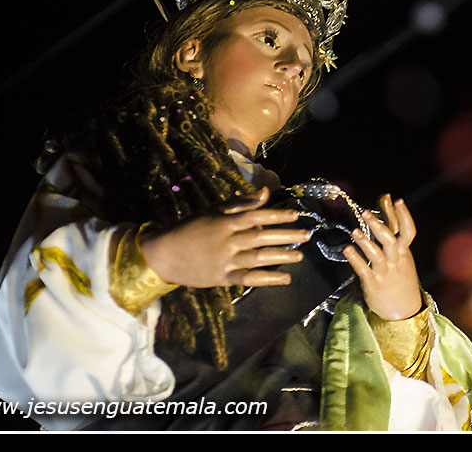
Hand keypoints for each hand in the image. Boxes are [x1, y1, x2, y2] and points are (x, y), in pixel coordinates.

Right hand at [140, 187, 309, 287]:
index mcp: (224, 222)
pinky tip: (285, 278)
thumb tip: (265, 193)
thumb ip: (241, 203)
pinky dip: (268, 279)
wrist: (164, 255)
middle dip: (286, 236)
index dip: (277, 215)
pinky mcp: (223, 278)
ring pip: (258, 259)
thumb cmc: (190, 229)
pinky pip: (249, 278)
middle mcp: (227, 241)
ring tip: (300, 255)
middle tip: (307, 235)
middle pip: (261, 237)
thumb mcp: (213, 211)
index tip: (296, 215)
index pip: (256, 216)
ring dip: (281, 257)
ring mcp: (225, 261)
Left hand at [344, 194, 422, 320]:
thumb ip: (393, 227)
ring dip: (365, 243)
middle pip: (390, 241)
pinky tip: (347, 250)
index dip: (404, 216)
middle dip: (378, 226)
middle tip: (365, 213)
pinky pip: (364, 271)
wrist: (404, 310)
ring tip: (354, 232)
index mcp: (403, 252)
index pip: (408, 232)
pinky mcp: (373, 284)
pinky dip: (355, 260)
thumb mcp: (400, 253)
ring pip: (377, 256)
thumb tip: (387, 198)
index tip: (398, 200)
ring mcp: (385, 273)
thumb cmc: (399, 275)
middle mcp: (395, 261)